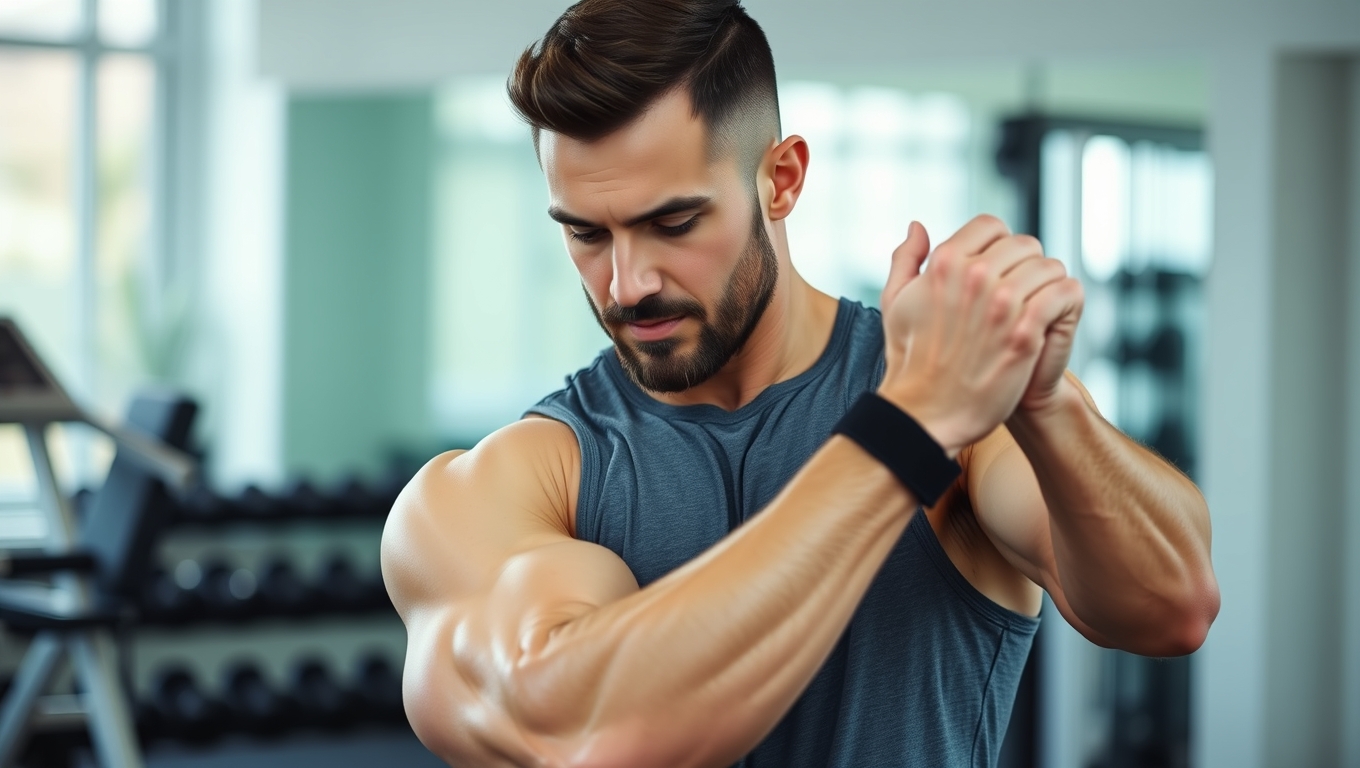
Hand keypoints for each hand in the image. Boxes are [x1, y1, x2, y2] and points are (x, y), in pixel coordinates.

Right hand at [876, 215, 1077, 455]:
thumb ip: (906, 258)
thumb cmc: (911, 359)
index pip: (991, 226)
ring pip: (1051, 267)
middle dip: (1025, 267)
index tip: (998, 271)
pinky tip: (1049, 323)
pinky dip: (1065, 305)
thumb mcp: (896, 302)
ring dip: (1048, 287)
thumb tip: (918, 226)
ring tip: (1035, 312)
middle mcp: (975, 277)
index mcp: (944, 262)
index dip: (998, 247)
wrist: (926, 412)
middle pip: (1025, 245)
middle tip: (1019, 296)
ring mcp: (1003, 305)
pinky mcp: (1025, 334)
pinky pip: (1066, 294)